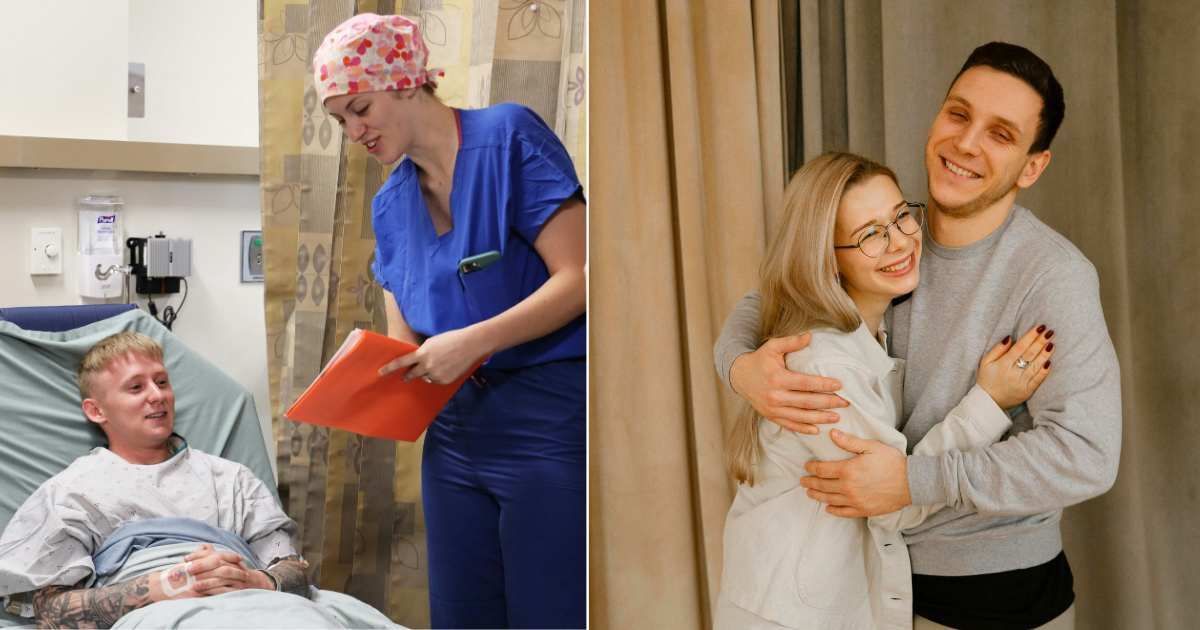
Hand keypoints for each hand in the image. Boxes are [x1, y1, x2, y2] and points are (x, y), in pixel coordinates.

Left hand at [181, 544, 269, 594]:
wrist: (255, 583)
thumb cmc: (236, 572)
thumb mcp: (226, 561)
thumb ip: (212, 554)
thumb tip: (202, 546)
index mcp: (229, 558)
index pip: (214, 553)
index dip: (199, 555)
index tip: (186, 559)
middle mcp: (235, 565)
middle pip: (218, 561)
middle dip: (202, 565)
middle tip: (187, 569)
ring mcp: (238, 577)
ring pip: (222, 575)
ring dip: (206, 580)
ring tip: (192, 584)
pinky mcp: (238, 589)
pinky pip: (226, 590)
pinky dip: (213, 591)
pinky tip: (203, 593)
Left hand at [378, 326, 489, 383]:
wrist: (471, 345)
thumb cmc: (451, 339)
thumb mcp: (432, 342)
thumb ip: (423, 352)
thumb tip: (417, 361)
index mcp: (422, 353)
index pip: (401, 362)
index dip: (390, 368)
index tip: (380, 373)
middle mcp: (427, 366)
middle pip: (412, 374)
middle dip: (408, 376)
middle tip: (405, 377)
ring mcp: (436, 374)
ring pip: (426, 378)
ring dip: (427, 374)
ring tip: (440, 364)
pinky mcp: (445, 380)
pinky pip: (436, 381)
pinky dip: (438, 376)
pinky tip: (447, 369)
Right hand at [728, 333, 845, 433]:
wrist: (738, 376)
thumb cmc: (759, 359)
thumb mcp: (772, 347)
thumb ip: (791, 342)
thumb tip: (810, 336)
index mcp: (777, 378)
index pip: (806, 383)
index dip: (823, 385)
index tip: (839, 385)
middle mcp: (775, 396)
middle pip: (807, 402)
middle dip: (828, 403)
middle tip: (845, 403)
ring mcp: (772, 409)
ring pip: (800, 416)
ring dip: (820, 418)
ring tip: (836, 417)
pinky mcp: (770, 416)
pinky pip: (789, 425)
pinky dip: (803, 429)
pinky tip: (816, 429)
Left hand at [799, 430, 909, 516]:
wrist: (911, 482)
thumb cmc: (892, 462)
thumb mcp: (871, 447)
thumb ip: (849, 442)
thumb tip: (832, 434)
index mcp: (848, 470)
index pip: (822, 470)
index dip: (812, 468)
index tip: (807, 466)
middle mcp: (848, 487)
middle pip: (822, 486)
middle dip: (810, 483)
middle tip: (803, 481)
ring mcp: (855, 501)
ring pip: (830, 500)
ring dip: (817, 496)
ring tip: (810, 493)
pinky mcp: (863, 510)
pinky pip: (844, 512)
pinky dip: (833, 510)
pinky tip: (828, 508)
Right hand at [976, 325, 1053, 408]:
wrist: (988, 402)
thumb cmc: (986, 379)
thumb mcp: (985, 362)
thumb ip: (997, 349)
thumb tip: (1010, 337)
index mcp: (1002, 364)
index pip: (1020, 347)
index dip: (1030, 336)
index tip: (1039, 327)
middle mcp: (1013, 373)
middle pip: (1030, 355)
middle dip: (1040, 342)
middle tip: (1049, 332)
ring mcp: (1021, 383)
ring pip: (1036, 366)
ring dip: (1045, 354)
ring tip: (1052, 343)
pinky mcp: (1027, 392)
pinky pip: (1038, 380)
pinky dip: (1044, 371)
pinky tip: (1049, 361)